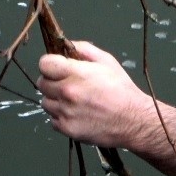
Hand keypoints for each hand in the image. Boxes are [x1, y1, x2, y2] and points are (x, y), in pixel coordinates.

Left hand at [37, 41, 151, 147]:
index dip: (50, 64)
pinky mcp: (66, 129)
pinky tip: (76, 113)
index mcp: (75, 73)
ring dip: (55, 100)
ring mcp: (65, 112)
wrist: (133, 120)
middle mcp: (67, 93)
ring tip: (73, 100)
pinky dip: (61, 116)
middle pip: (42, 83)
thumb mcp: (107, 61)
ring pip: (46, 102)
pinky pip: (52, 119)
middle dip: (52, 81)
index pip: (44, 64)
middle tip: (67, 84)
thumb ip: (84, 49)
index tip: (58, 67)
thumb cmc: (121, 89)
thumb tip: (67, 46)